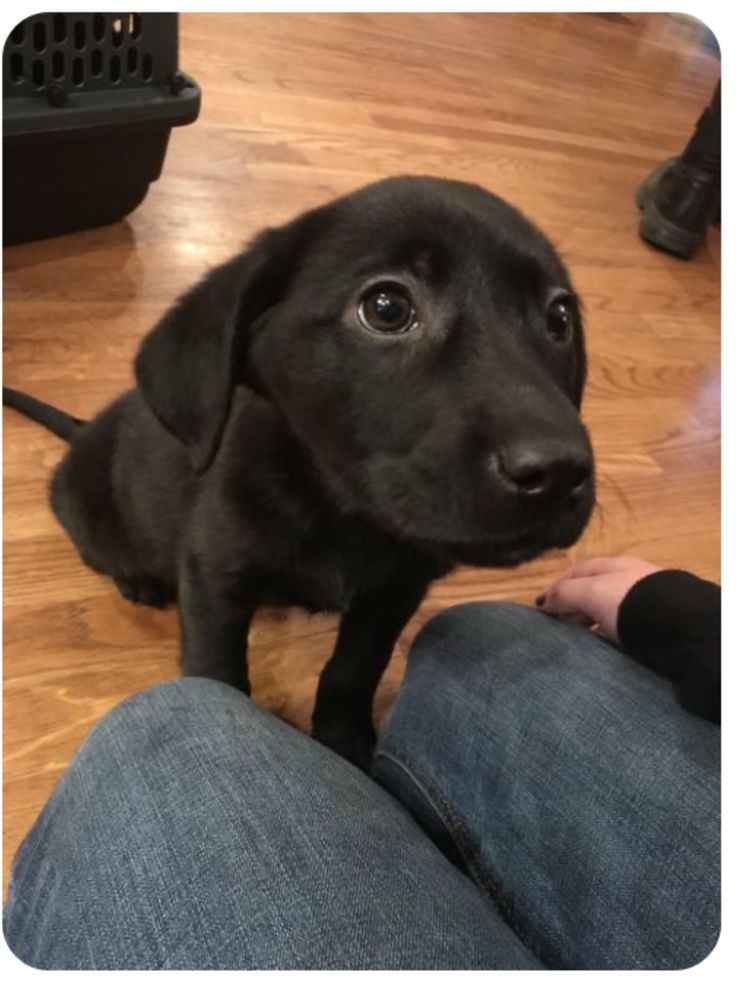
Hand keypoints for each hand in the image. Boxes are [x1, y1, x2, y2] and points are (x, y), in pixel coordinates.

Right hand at [536, 556, 661, 642]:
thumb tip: (541, 601)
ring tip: (574, 638)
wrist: (677, 626)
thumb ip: (564, 594)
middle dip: (571, 604)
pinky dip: (605, 633)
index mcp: (614, 564)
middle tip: (554, 624)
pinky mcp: (652, 624)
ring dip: (588, 620)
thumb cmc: (629, 602)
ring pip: (606, 608)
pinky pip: (620, 626)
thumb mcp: (591, 592)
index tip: (539, 605)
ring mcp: (643, 601)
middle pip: (592, 589)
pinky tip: (599, 645)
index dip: (556, 585)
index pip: (577, 570)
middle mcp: (629, 578)